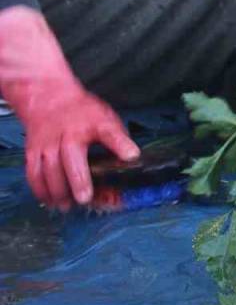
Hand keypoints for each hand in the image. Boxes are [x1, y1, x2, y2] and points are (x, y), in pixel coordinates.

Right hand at [0, 7, 138, 210]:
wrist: (49, 98)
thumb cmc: (84, 114)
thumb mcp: (107, 119)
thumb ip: (118, 139)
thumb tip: (132, 161)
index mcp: (95, 123)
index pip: (110, 132)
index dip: (121, 144)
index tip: (132, 156)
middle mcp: (69, 133)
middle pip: (71, 157)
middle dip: (78, 179)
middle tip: (84, 198)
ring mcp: (48, 142)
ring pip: (49, 169)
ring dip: (57, 191)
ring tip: (67, 206)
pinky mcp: (33, 150)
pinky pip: (33, 173)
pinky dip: (40, 189)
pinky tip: (50, 201)